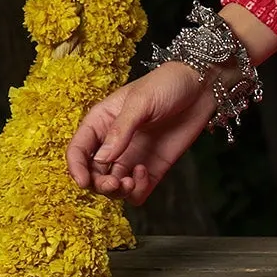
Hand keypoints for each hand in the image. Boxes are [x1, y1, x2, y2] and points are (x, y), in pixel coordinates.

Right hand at [65, 60, 215, 203]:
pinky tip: (145, 173)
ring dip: (117, 192)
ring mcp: (133, 157)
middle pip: (94, 174)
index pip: (78, 149)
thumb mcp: (140, 101)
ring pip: (114, 187)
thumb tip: (101, 159)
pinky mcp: (153, 168)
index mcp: (101, 122)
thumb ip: (121, 130)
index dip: (76, 168)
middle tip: (115, 183)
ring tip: (130, 182)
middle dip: (99, 184)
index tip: (84, 181)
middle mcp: (113, 143)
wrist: (201, 87)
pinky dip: (137, 191)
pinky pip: (138, 191)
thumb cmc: (167, 84)